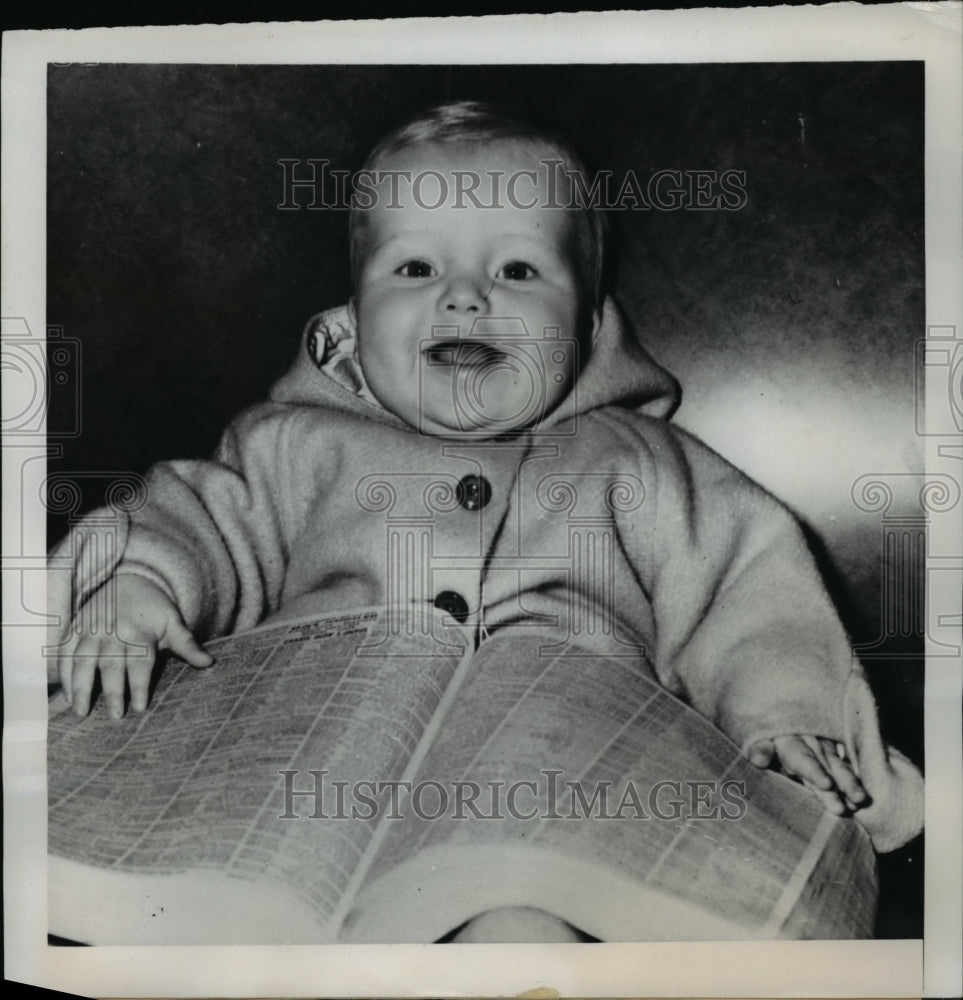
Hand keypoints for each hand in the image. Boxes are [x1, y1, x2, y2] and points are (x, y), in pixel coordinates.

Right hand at [56, 574, 212, 718]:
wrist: (129, 580)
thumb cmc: (154, 609)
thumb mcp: (173, 623)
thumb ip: (188, 645)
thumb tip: (209, 663)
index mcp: (139, 633)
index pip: (140, 663)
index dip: (140, 685)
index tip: (141, 707)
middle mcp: (113, 633)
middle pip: (111, 665)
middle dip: (113, 691)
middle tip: (115, 716)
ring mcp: (91, 632)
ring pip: (82, 661)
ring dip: (81, 687)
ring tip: (81, 711)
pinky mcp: (75, 631)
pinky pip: (64, 654)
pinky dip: (63, 674)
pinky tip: (66, 695)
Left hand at [749, 734, 868, 815]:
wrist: (774, 708)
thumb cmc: (763, 734)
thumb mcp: (755, 738)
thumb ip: (760, 749)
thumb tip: (758, 759)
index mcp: (789, 740)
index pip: (802, 757)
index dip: (815, 771)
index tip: (827, 784)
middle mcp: (810, 741)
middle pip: (826, 763)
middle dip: (842, 782)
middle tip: (856, 800)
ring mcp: (823, 743)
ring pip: (839, 763)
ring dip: (851, 781)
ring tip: (862, 800)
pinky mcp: (832, 747)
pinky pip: (845, 761)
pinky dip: (855, 776)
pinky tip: (863, 794)